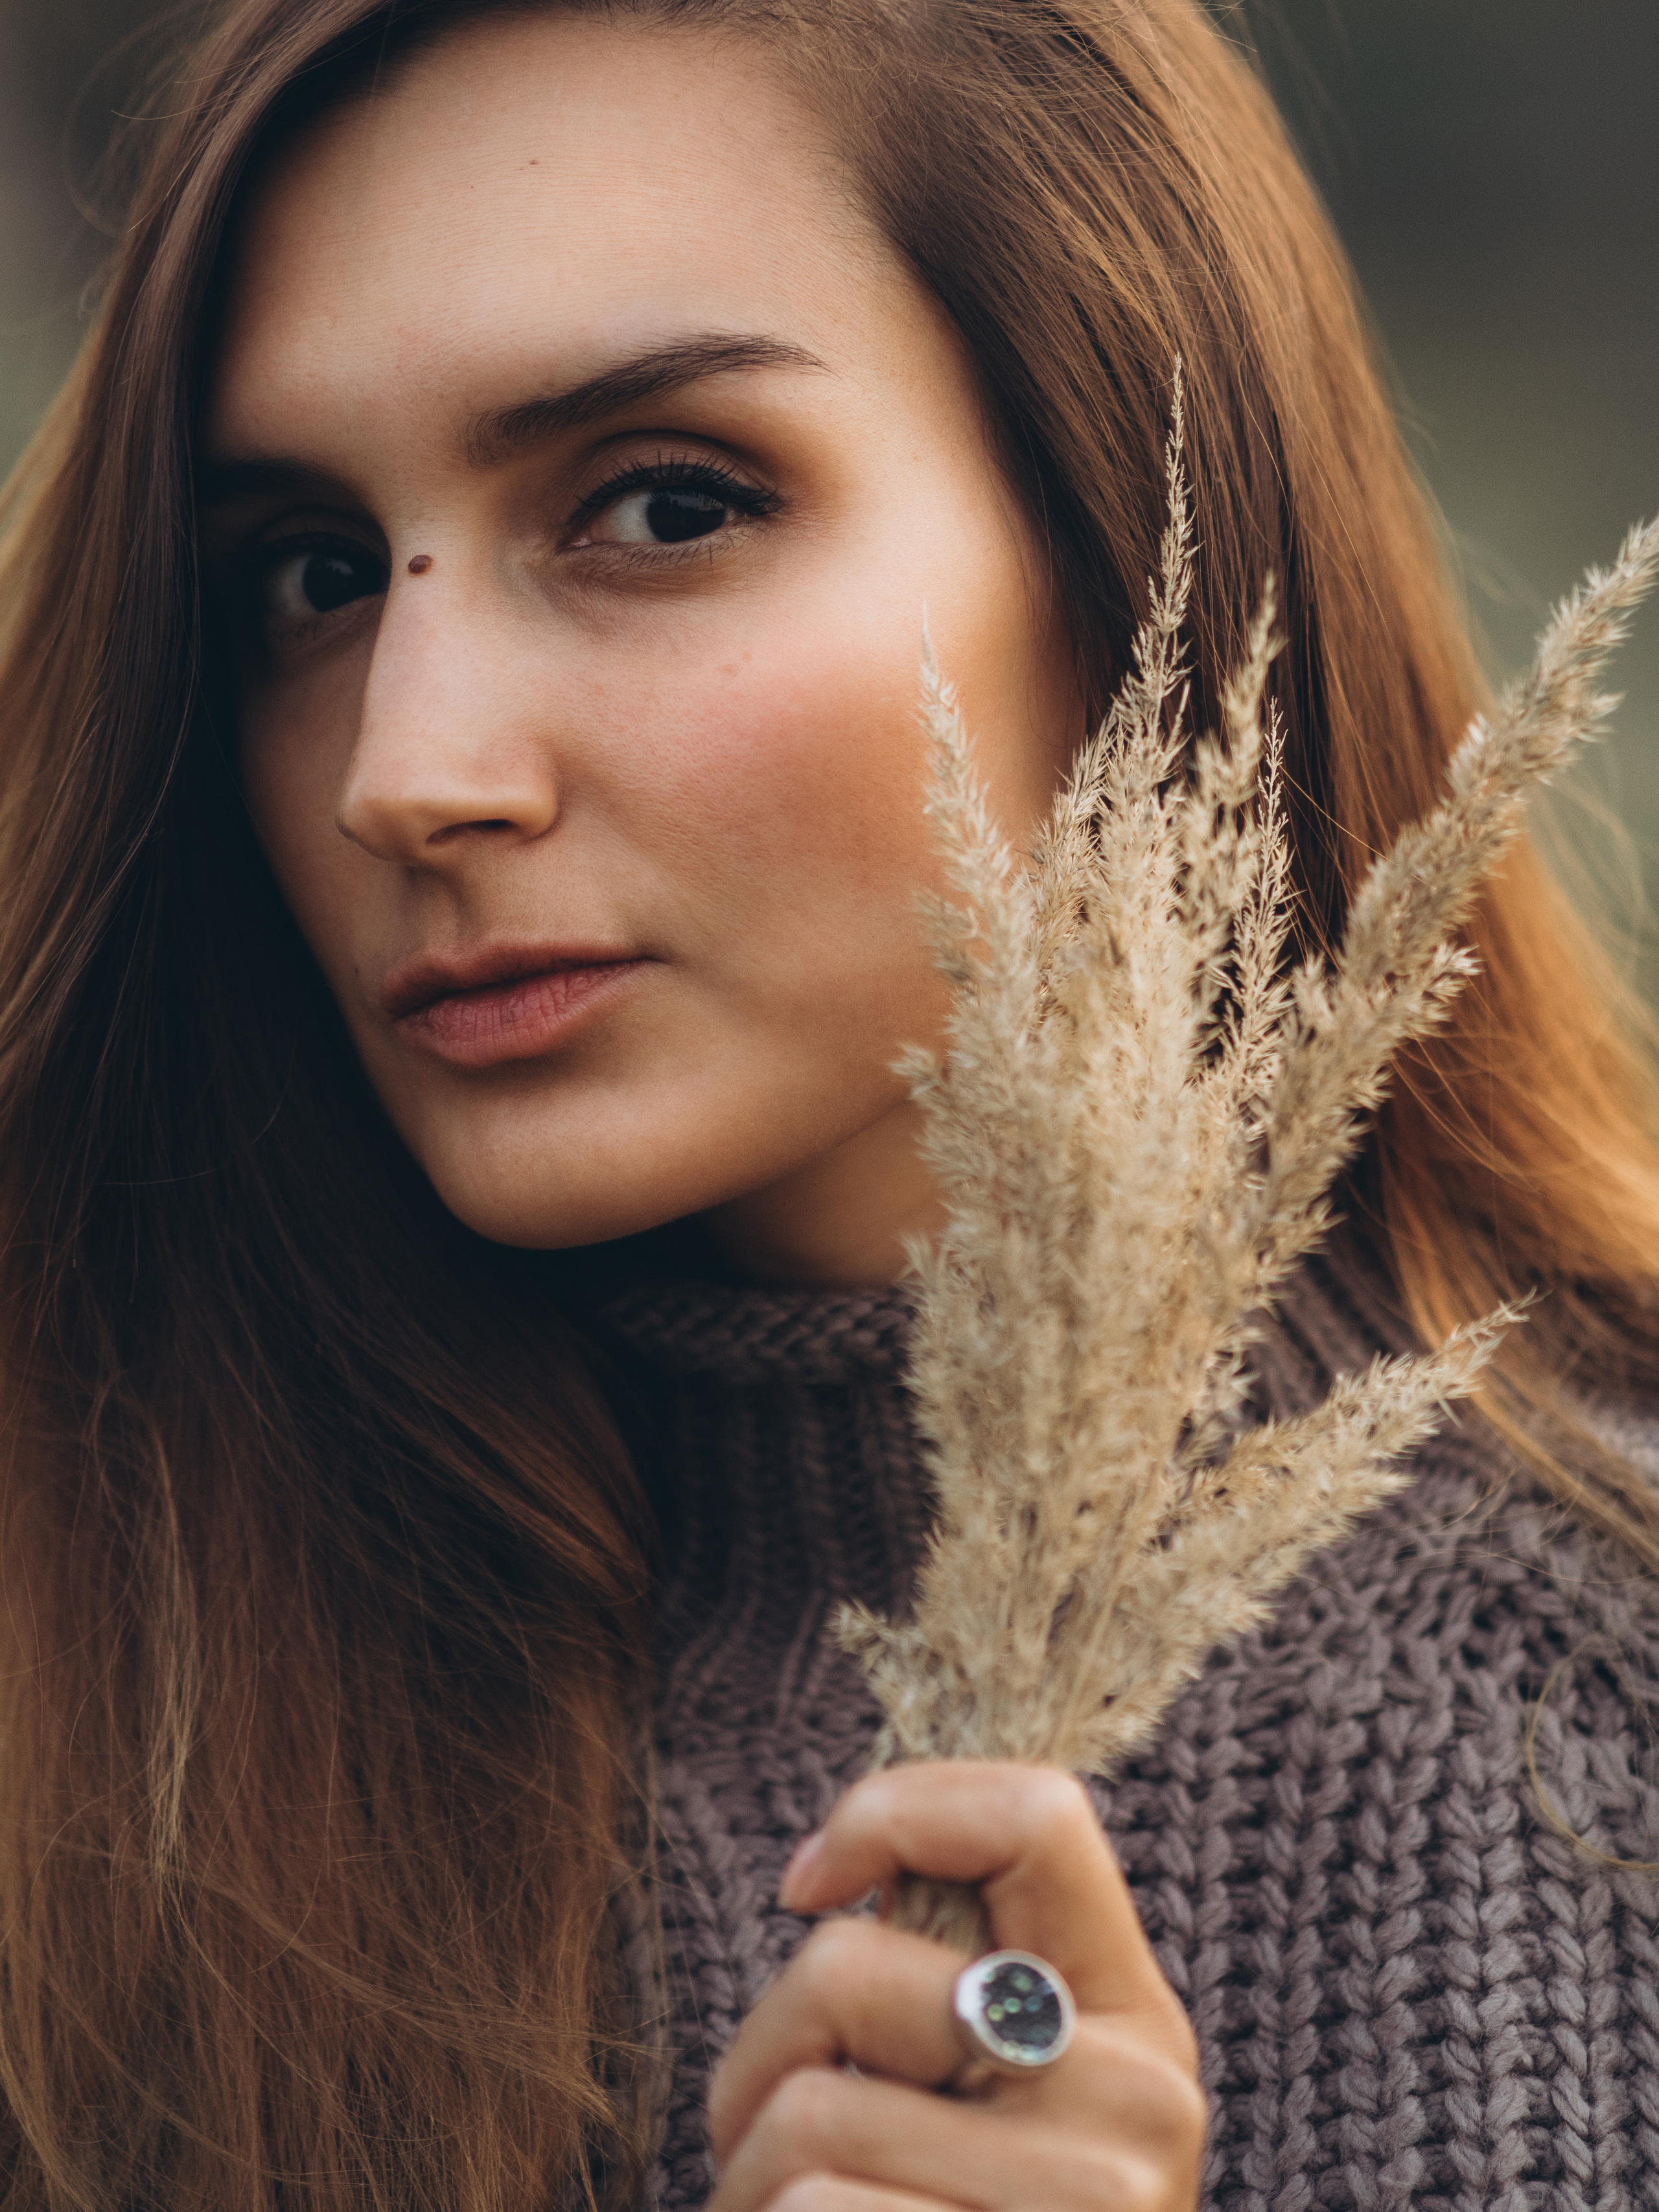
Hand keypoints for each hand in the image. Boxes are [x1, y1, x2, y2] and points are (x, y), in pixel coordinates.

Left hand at [706, 1762, 1204, 2211]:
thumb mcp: (997, 2107)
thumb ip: (949, 1994)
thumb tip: (831, 1879)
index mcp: (1136, 2019)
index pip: (1038, 1812)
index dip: (893, 1809)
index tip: (808, 1888)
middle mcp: (1139, 2104)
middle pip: (851, 1971)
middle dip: (755, 2054)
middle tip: (758, 2136)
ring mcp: (1087, 2210)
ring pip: (804, 2117)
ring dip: (741, 2184)